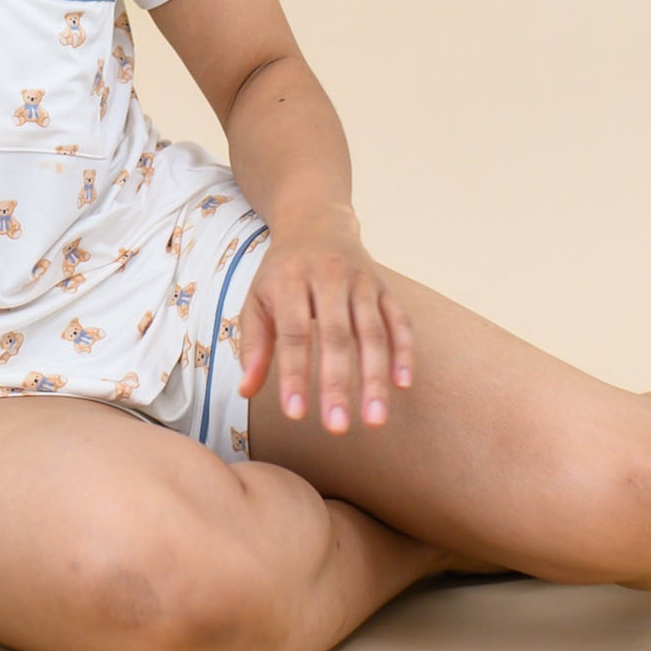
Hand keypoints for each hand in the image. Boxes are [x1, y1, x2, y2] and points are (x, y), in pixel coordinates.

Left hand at [236, 213, 413, 430]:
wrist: (315, 223)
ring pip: (373, 334)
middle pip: (336, 337)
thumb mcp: (257, 300)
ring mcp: (362, 282)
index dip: (295, 375)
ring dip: (375, 379)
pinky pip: (400, 322)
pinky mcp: (385, 288)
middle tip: (337, 427)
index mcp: (291, 281)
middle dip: (337, 385)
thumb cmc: (281, 273)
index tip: (295, 415)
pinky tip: (403, 385)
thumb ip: (254, 345)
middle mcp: (329, 278)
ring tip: (374, 421)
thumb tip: (246, 391)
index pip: (293, 334)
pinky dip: (404, 353)